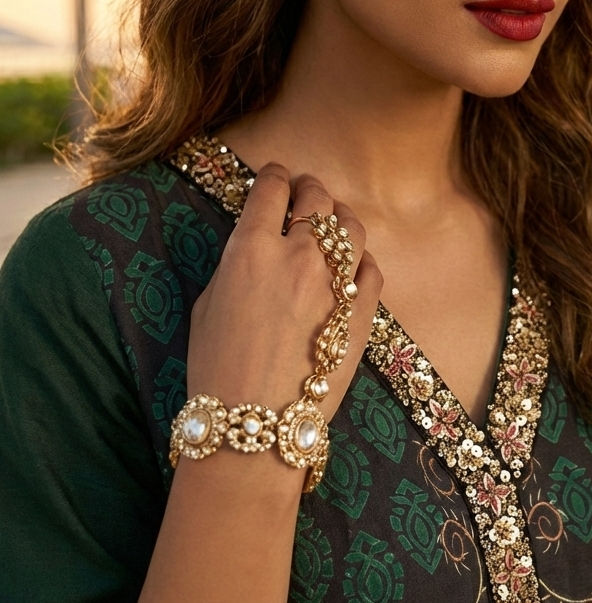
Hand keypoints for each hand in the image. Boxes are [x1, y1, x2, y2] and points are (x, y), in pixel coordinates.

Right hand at [186, 165, 381, 420]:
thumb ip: (238, 262)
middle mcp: (298, 256)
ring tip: (333, 221)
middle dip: (309, 190)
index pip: (270, 188)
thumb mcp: (208, 305)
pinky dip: (362, 260)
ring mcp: (335, 283)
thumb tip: (258, 243)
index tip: (276, 177)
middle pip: (317, 198)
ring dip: (340, 217)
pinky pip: (372, 268)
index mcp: (251, 249)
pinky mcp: (361, 311)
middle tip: (304, 194)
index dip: (274, 176)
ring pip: (351, 226)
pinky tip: (352, 265)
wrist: (255, 426)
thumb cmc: (217, 369)